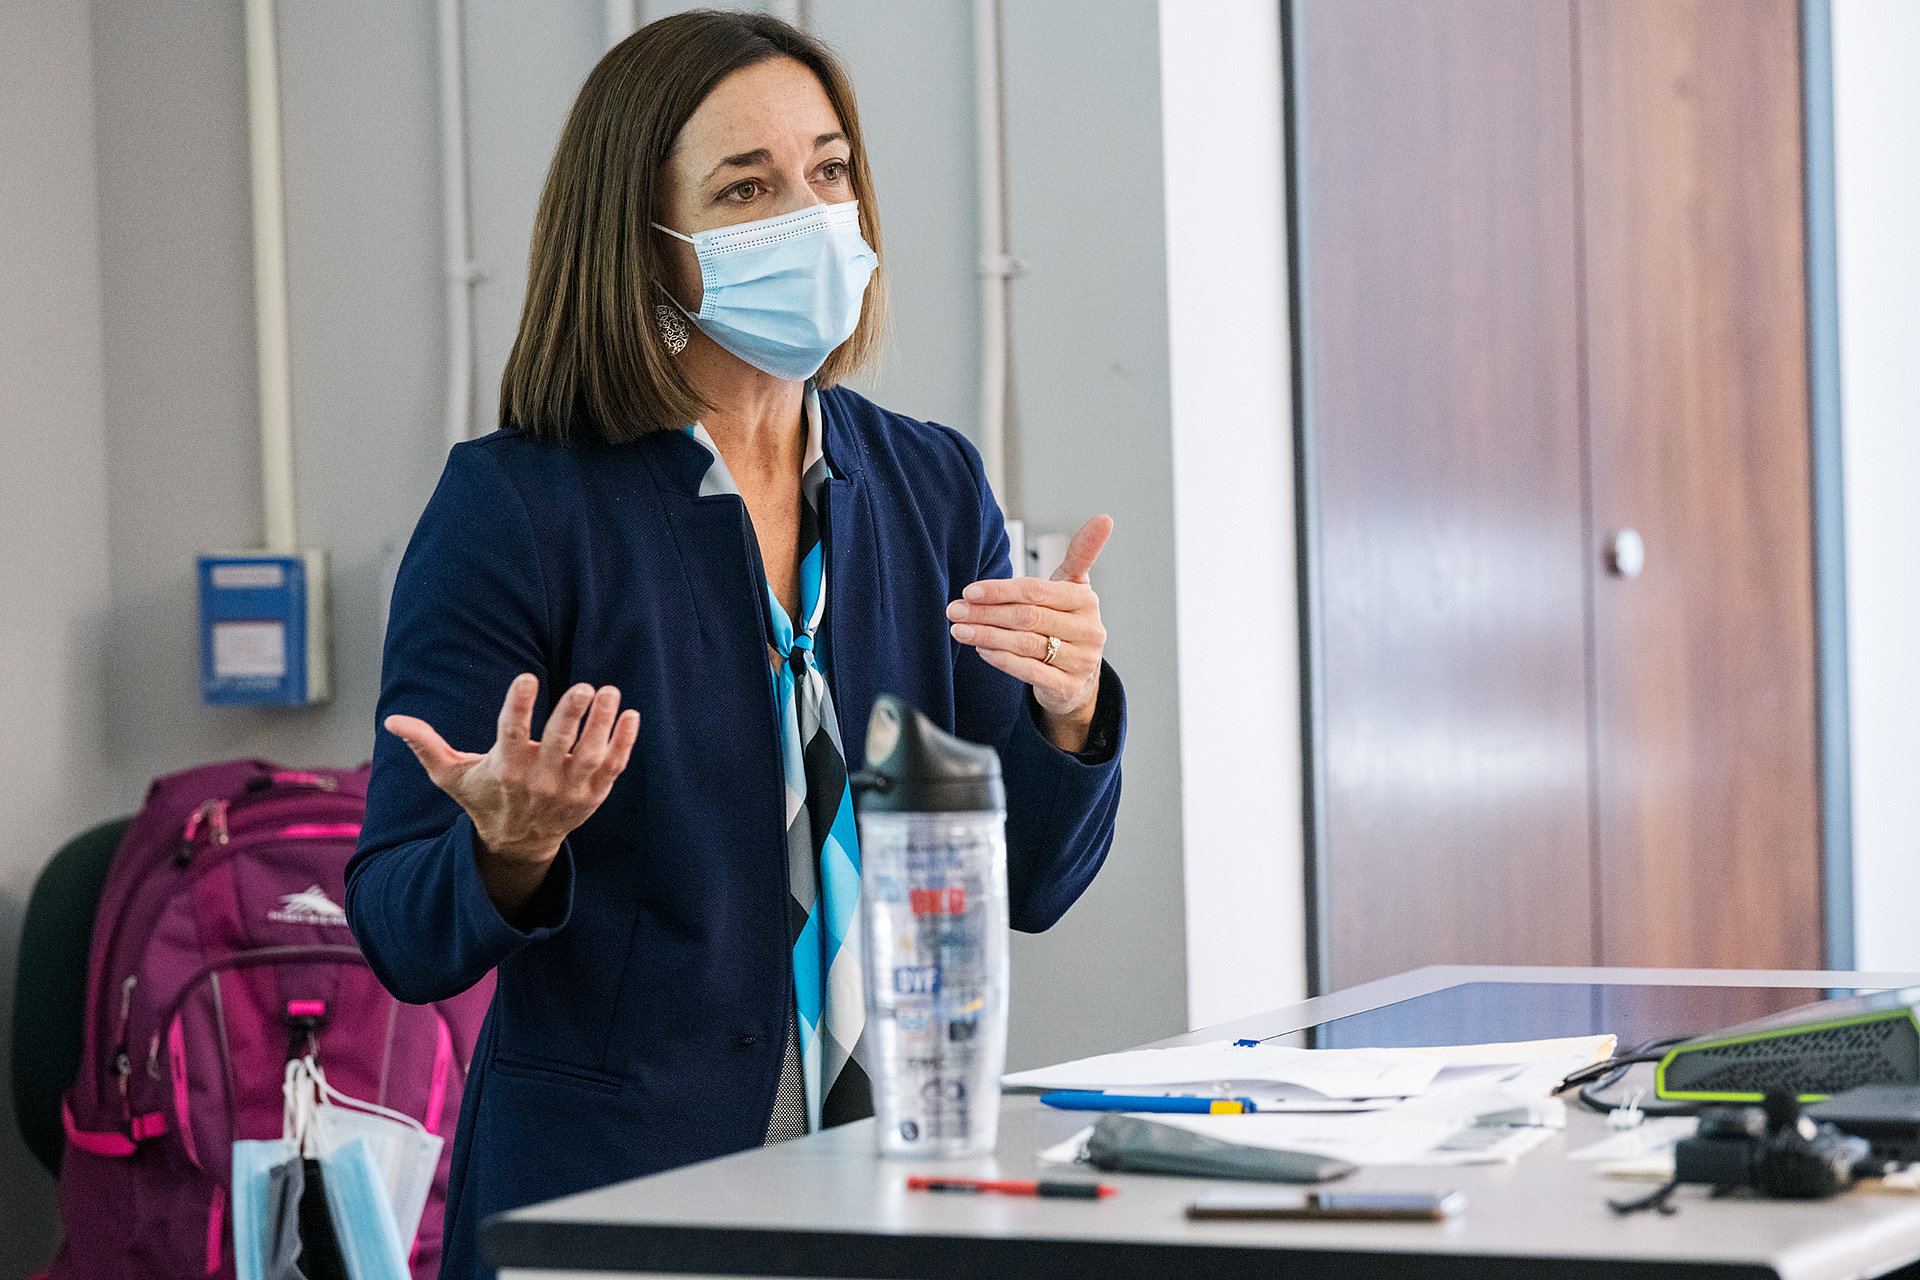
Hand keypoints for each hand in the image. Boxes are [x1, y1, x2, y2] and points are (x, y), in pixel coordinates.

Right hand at [384, 674, 640, 914]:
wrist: (519, 844)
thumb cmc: (485, 799)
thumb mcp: (452, 777)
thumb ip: (426, 746)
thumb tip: (392, 721)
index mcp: (505, 769)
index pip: (512, 734)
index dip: (519, 706)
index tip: (527, 677)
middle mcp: (540, 780)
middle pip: (558, 744)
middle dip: (571, 715)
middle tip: (585, 686)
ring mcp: (570, 788)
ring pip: (591, 754)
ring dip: (602, 723)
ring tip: (609, 692)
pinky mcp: (594, 794)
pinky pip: (613, 766)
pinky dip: (625, 742)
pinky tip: (631, 715)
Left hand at [947, 515, 1112, 752]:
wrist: (1077, 679)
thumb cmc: (1066, 625)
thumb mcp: (1073, 589)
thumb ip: (1080, 554)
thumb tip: (1104, 518)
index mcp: (1085, 601)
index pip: (1036, 591)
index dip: (1000, 590)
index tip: (969, 591)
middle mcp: (1088, 630)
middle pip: (1027, 617)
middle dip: (986, 613)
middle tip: (954, 610)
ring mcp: (1080, 661)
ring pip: (1025, 644)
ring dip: (987, 636)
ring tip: (960, 629)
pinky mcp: (1068, 687)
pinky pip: (1029, 671)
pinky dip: (1002, 660)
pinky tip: (982, 651)